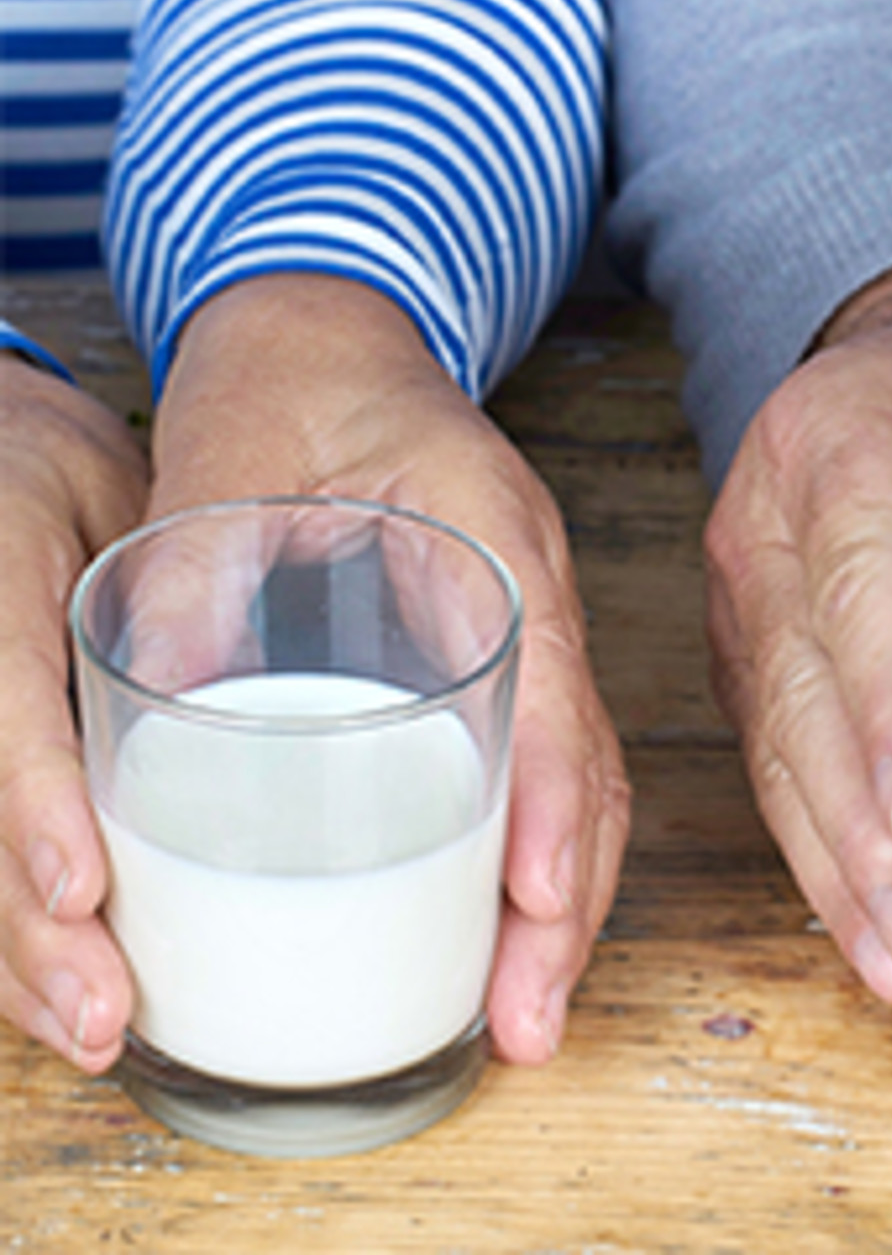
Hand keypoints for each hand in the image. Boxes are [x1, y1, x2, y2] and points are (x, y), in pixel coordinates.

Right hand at [0, 355, 147, 1070]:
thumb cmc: (61, 482)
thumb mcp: (114, 497)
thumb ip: (166, 580)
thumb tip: (245, 695)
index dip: (30, 801)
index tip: (85, 885)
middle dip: (25, 926)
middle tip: (102, 1012)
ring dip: (16, 958)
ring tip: (94, 1031)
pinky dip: (11, 930)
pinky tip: (65, 990)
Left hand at [11, 273, 630, 1068]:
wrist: (328, 333)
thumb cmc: (286, 385)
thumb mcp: (218, 467)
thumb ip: (192, 584)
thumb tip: (159, 738)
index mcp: (487, 531)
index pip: (548, 683)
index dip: (550, 803)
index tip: (534, 908)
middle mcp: (529, 587)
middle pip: (586, 760)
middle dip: (570, 898)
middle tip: (530, 1020)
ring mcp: (526, 620)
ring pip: (577, 776)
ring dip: (563, 897)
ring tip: (525, 1009)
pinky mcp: (498, 651)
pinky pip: (543, 764)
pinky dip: (535, 853)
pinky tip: (504, 926)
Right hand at [704, 246, 891, 1006]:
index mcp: (843, 437)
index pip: (860, 578)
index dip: (888, 701)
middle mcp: (770, 525)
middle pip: (803, 690)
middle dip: (861, 828)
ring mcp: (751, 603)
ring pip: (778, 747)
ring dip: (840, 867)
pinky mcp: (759, 664)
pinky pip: (782, 767)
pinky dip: (829, 856)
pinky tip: (873, 928)